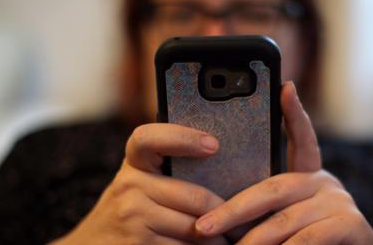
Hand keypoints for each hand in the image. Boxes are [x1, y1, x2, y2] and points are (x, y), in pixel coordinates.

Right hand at [52, 124, 227, 244]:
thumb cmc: (127, 209)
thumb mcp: (138, 182)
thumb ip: (167, 171)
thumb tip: (219, 161)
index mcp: (134, 163)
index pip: (152, 137)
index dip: (183, 137)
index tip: (213, 145)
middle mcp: (130, 185)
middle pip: (196, 197)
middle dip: (226, 213)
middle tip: (244, 218)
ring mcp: (132, 216)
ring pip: (196, 227)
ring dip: (219, 237)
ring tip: (232, 236)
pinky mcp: (138, 244)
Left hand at [194, 82, 372, 243]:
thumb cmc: (311, 242)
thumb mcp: (284, 218)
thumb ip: (265, 208)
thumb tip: (216, 214)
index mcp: (308, 176)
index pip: (301, 139)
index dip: (293, 113)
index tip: (286, 87)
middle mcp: (324, 182)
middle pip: (272, 188)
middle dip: (233, 211)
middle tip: (203, 227)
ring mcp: (339, 202)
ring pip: (285, 219)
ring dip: (254, 240)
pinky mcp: (351, 224)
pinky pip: (308, 239)